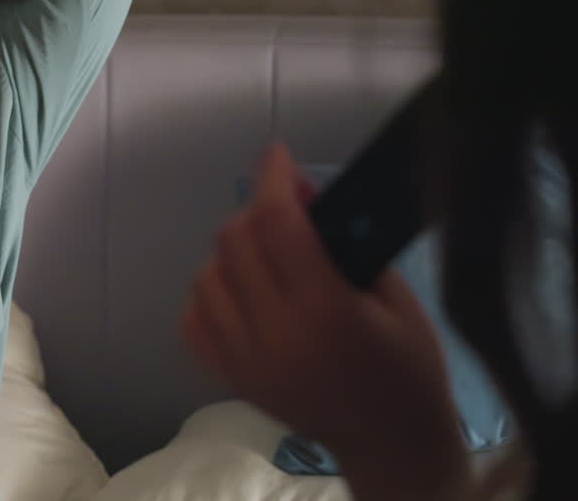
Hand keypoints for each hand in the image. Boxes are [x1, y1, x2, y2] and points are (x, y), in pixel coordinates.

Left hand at [180, 143, 470, 499]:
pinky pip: (193, 318)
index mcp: (325, 312)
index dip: (272, 179)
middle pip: (235, 242)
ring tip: (268, 258)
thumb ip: (345, 245)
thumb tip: (301, 194)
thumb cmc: (409, 368)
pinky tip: (243, 293)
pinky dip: (212, 295)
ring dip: (233, 254)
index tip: (276, 156)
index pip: (278, 224)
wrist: (391, 445)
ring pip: (207, 276)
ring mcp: (244, 360)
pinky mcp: (230, 379)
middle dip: (257, 213)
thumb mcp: (397, 298)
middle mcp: (274, 334)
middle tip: (286, 211)